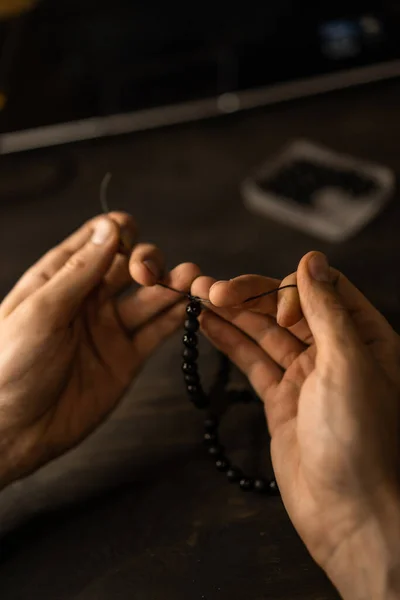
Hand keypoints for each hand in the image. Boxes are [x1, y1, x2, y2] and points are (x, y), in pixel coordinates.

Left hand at [0, 213, 198, 488]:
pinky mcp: (126, 358)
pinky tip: (191, 308)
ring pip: (149, 298)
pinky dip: (176, 319)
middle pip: (129, 266)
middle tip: (150, 275)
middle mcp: (89, 300)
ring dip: (171, 286)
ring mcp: (109, 329)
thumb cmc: (10, 365)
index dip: (118, 233)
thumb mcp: (42, 311)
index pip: (97, 242)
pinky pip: (156, 332)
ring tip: (192, 279)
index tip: (130, 235)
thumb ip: (79, 271)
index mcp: (60, 280)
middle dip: (147, 261)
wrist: (14, 431)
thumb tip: (109, 227)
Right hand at [191, 253, 399, 598]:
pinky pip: (253, 362)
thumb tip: (312, 259)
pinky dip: (230, 342)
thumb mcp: (347, 364)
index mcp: (362, 338)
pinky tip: (207, 324)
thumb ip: (327, 309)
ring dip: (232, 314)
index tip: (275, 309)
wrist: (348, 514)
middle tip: (210, 288)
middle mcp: (333, 352)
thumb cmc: (360, 442)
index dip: (291, 288)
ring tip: (196, 296)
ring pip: (263, 332)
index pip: (323, 289)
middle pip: (286, 307)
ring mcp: (305, 376)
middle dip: (248, 295)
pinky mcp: (281, 399)